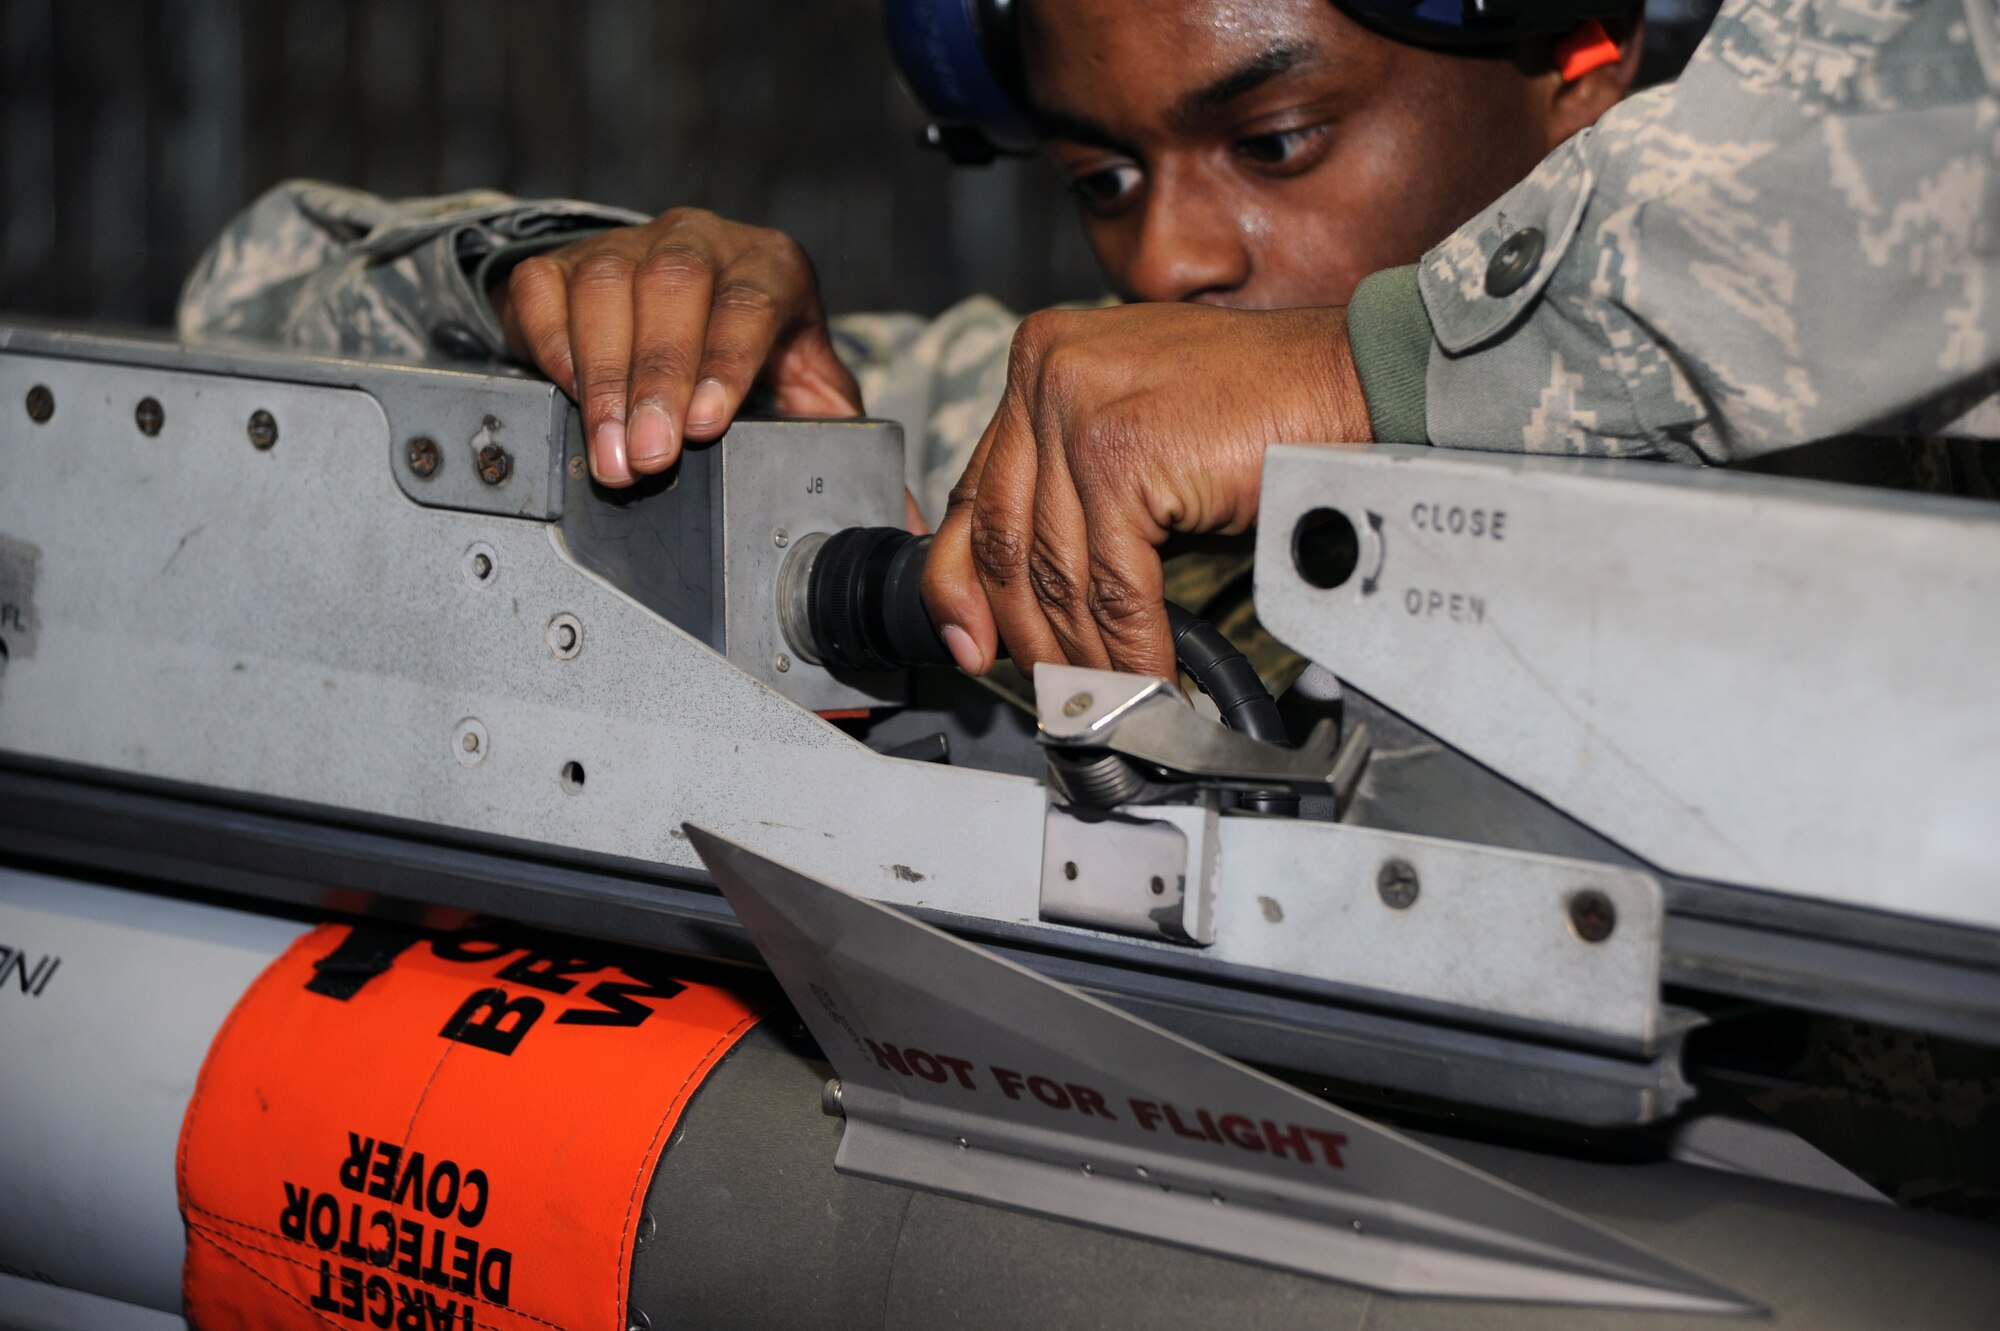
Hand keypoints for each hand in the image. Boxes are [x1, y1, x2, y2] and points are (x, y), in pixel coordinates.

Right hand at [497, 208, 861, 485]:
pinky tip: (566, 397)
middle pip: (676, 289)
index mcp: (772, 267)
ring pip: (608, 288)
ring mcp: (630, 244)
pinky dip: (551, 344)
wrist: (686, 303)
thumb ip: (843, 442)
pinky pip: (547, 290)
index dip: (727, 362)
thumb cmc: (756, 354)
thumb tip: (905, 523)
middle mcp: (701, 241)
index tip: (706, 424)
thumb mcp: (806, 387)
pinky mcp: (567, 261)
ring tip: (610, 452)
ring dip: (606, 377)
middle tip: (648, 458)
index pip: (752, 303)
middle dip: (658, 379)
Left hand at [921, 303, 1369, 679]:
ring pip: (1058, 572)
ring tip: (1104, 695)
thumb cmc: (1262, 406)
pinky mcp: (1119, 454)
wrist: (1349, 379)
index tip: (970, 643)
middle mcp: (1045, 373)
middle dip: (1021, 632)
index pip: (975, 492)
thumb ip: (1075, 490)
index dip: (962, 583)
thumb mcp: (1141, 437)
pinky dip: (1130, 648)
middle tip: (1046, 687)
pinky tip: (1147, 678)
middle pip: (1004, 537)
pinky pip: (1113, 586)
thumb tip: (1033, 591)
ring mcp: (1077, 408)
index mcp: (1040, 361)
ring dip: (1084, 653)